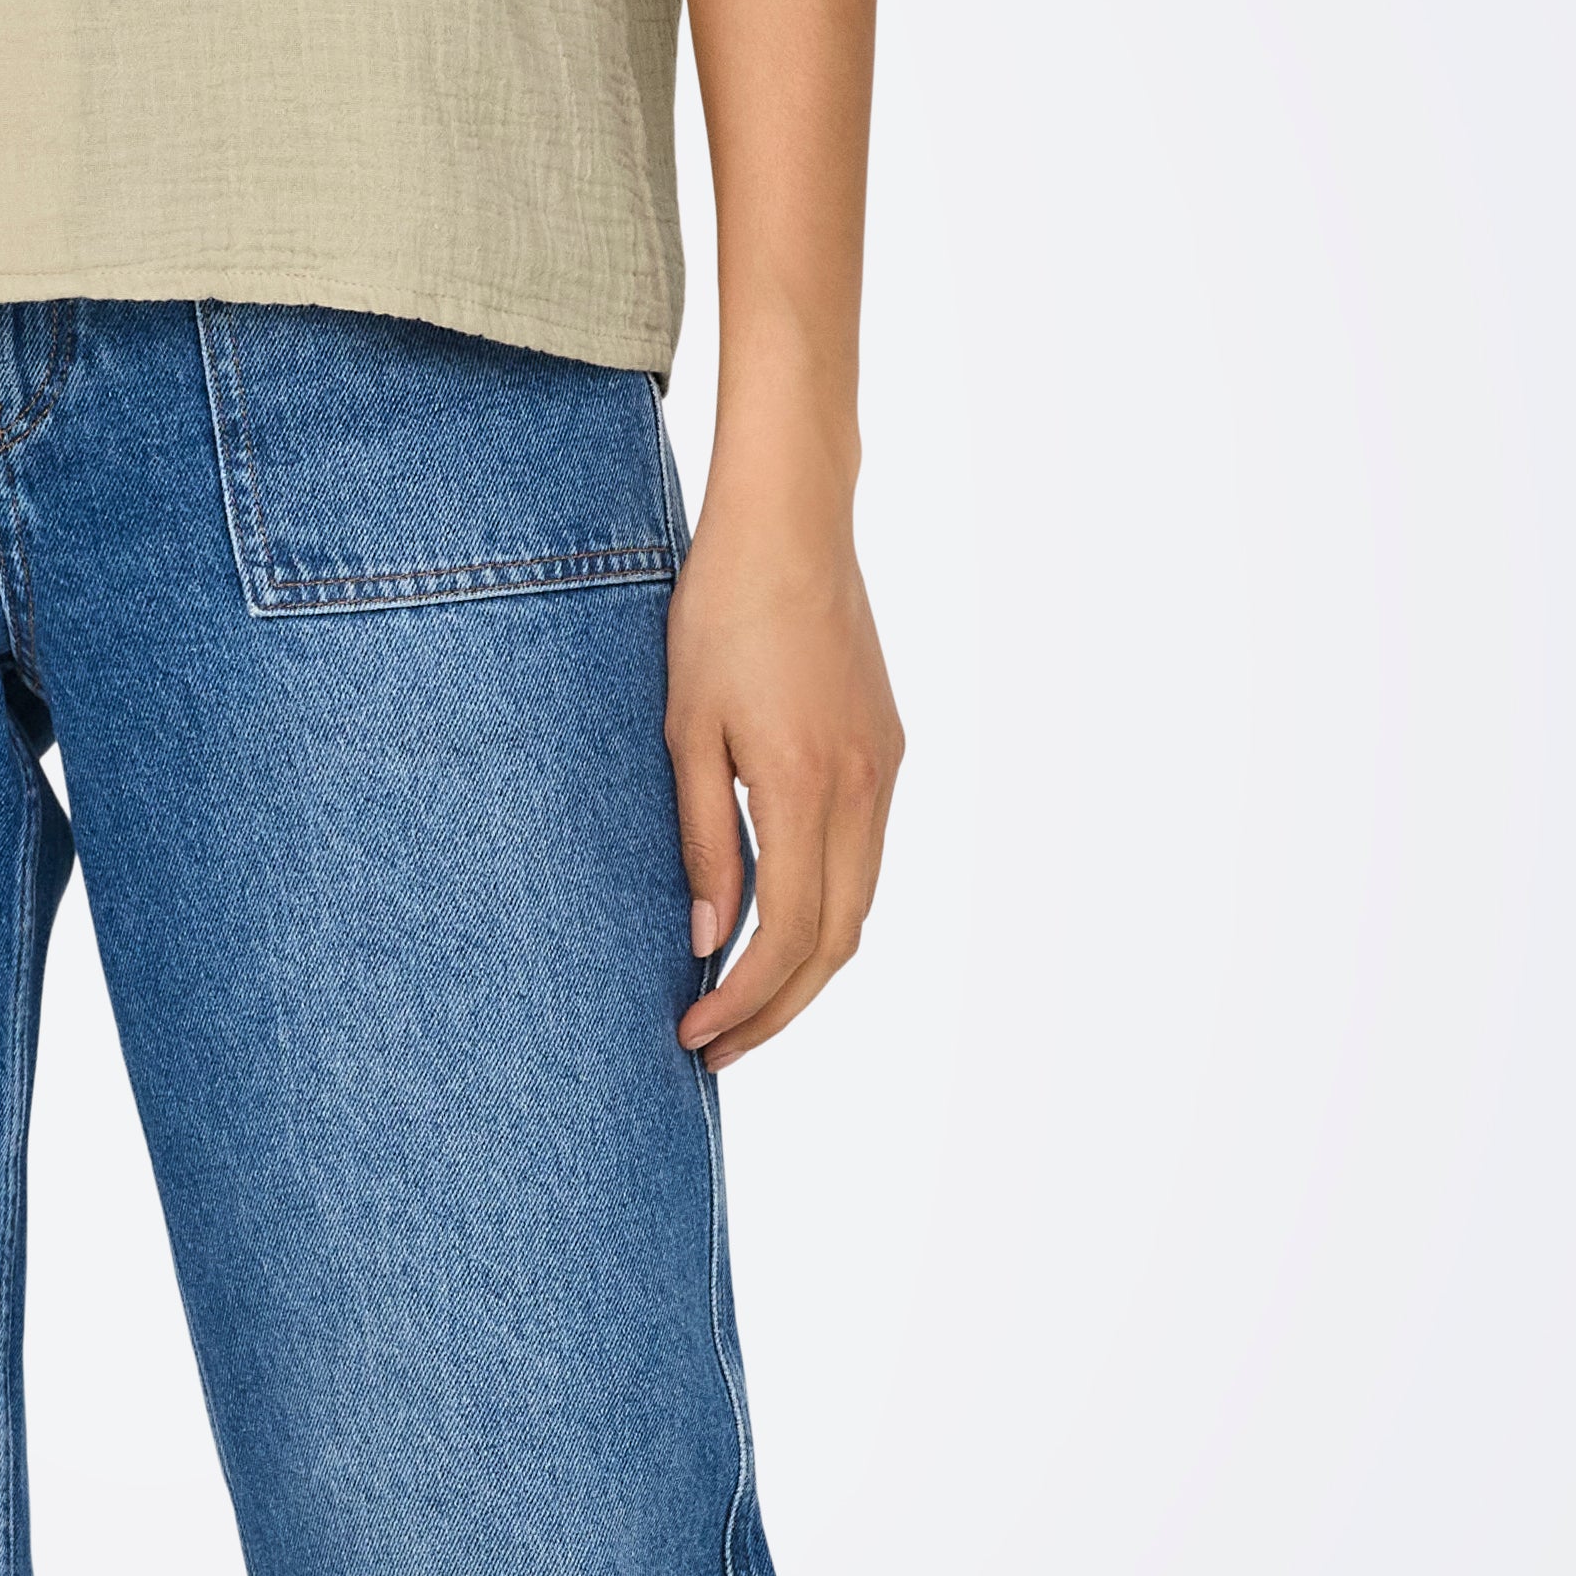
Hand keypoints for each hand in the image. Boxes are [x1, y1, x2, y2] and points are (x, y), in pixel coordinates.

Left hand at [665, 481, 904, 1067]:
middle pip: (838, 940)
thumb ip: (704, 839)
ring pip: (861, 905)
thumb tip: (710, 938)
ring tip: (740, 1003)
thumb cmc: (719, 614)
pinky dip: (827, 910)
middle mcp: (865, 787)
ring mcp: (886, 770)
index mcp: (807, 784)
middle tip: (715, 1049)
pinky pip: (865, 858)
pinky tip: (776, 922)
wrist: (792, 526)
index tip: (692, 1034)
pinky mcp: (888, 751)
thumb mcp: (686, 730)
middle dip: (778, 1008)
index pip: (788, 933)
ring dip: (806, 966)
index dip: (744, 1000)